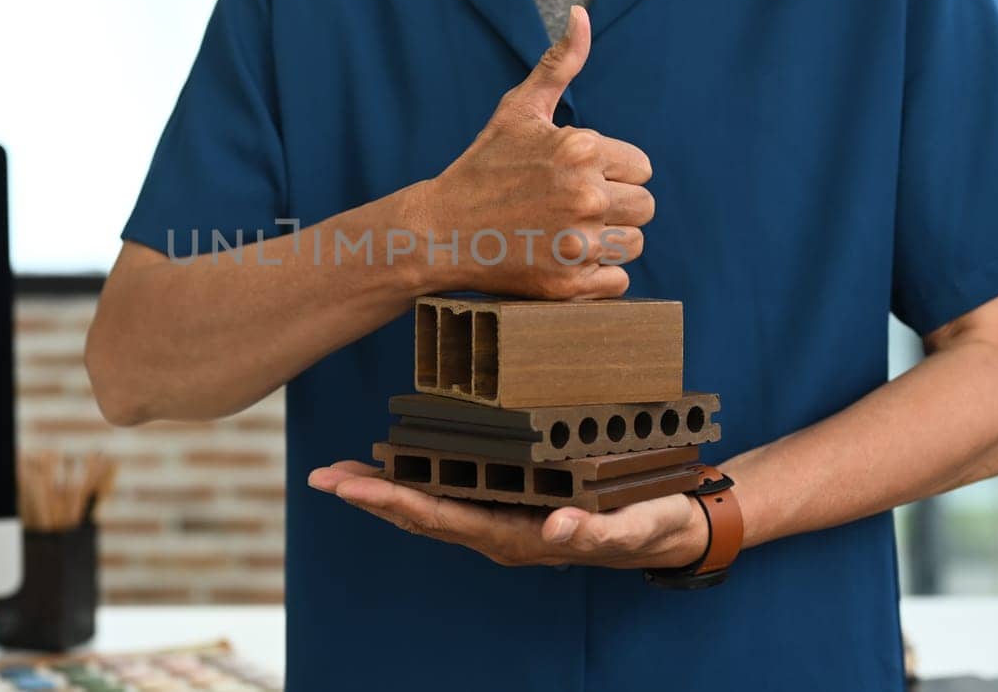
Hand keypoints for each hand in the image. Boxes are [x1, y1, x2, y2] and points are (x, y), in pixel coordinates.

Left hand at [308, 461, 706, 568]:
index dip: (392, 502)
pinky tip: (401, 461)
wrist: (673, 527)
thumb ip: (600, 530)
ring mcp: (505, 515)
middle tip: (323, 475)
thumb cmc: (653, 524)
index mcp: (520, 536)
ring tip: (344, 469)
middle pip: (424, 512)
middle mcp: (502, 529)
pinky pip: (456, 489)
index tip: (349, 488)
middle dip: (372, 495)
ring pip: (434, 502)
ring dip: (388, 487)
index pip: (442, 519)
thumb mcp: (635, 525)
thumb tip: (559, 528)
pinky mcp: (514, 498)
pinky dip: (421, 475)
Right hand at [403, 5, 655, 299]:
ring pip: (634, 245)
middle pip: (645, 207)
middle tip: (573, 209)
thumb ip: (559, 64)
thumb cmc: (483, 167)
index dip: (612, 172)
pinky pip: (617, 282)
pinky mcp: (568, 284)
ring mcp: (577, 243)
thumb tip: (581, 14)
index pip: (642, 167)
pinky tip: (563, 260)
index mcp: (580, 148)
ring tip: (567, 234)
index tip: (574, 179)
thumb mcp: (518, 111)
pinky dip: (596, 277)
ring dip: (608, 242)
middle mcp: (585, 194)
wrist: (439, 231)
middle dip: (615, 208)